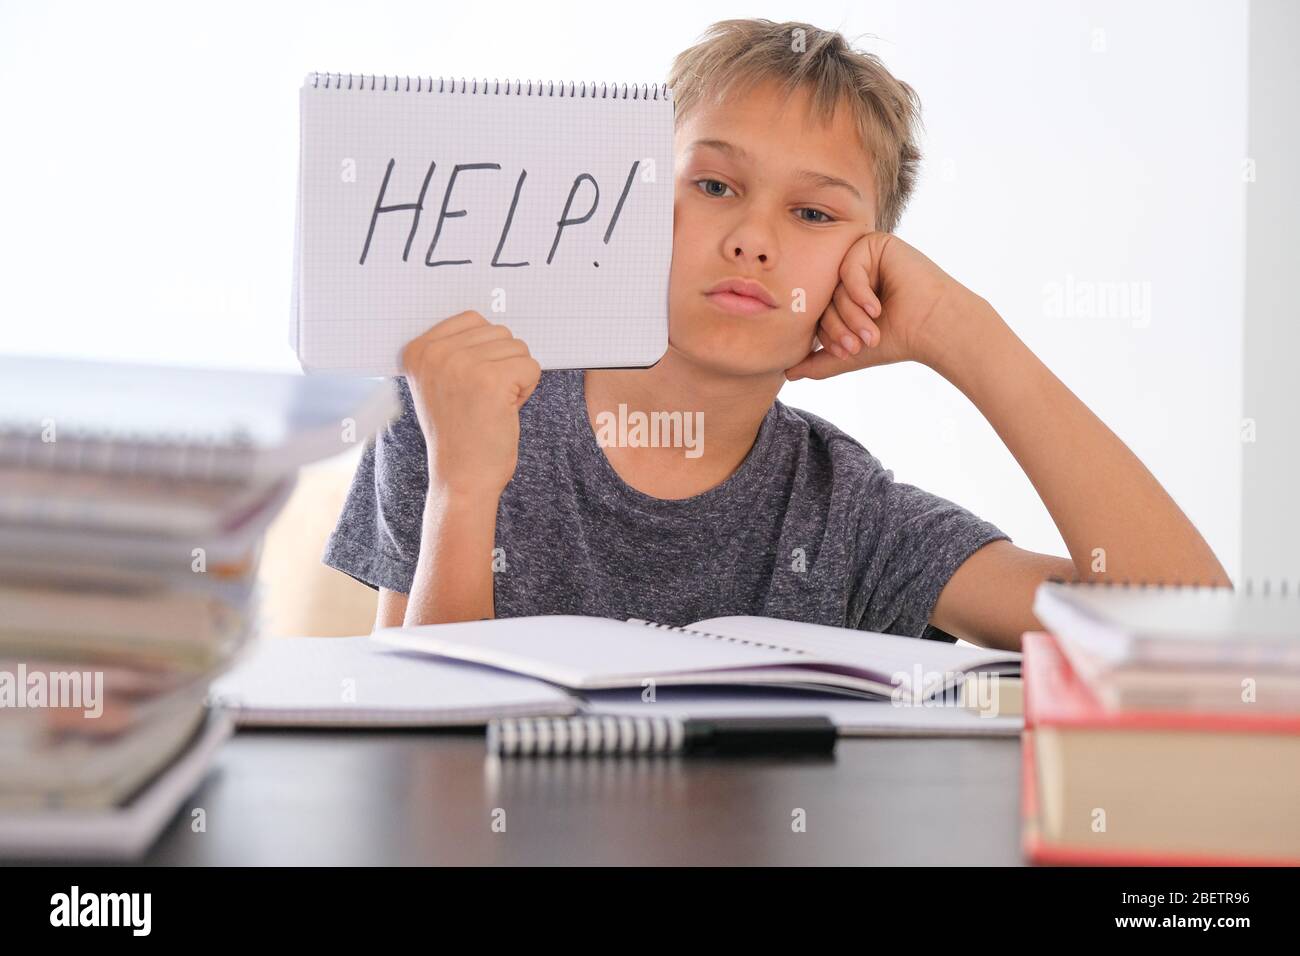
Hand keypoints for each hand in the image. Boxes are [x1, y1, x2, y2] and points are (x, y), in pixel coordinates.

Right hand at [401, 311, 541, 496]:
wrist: (461, 477)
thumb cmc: (459, 432)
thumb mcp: (441, 383)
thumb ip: (457, 349)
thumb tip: (493, 323)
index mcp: (418, 350)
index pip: (474, 319)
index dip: (485, 352)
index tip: (469, 386)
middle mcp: (436, 353)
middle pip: (499, 332)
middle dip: (503, 364)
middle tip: (483, 400)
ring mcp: (462, 364)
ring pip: (518, 348)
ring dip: (516, 377)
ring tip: (492, 405)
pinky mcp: (491, 380)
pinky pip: (531, 367)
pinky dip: (527, 390)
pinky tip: (505, 411)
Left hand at [785, 232, 985, 380]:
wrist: (934, 328)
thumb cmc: (899, 339)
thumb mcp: (852, 353)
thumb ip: (819, 362)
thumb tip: (788, 373)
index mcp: (844, 292)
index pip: (818, 311)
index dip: (828, 335)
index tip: (846, 353)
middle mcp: (851, 272)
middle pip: (824, 298)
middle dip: (840, 327)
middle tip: (858, 345)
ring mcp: (863, 256)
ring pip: (835, 286)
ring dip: (852, 315)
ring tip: (871, 331)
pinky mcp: (876, 244)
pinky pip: (849, 269)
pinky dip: (859, 293)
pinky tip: (877, 308)